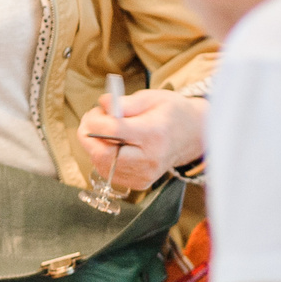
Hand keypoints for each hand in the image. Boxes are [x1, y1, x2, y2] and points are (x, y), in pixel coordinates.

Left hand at [79, 88, 205, 192]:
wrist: (192, 136)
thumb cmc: (171, 113)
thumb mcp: (152, 98)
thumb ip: (125, 102)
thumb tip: (102, 104)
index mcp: (154, 134)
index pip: (112, 131)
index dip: (95, 120)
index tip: (97, 110)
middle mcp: (150, 160)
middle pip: (102, 154)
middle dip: (88, 135)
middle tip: (92, 119)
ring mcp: (144, 175)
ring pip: (101, 164)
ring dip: (94, 145)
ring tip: (104, 128)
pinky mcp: (139, 183)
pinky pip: (108, 171)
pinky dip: (103, 156)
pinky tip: (113, 144)